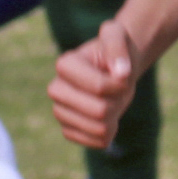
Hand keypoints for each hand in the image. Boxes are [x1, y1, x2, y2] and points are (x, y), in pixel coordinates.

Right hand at [48, 18, 140, 150]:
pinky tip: (107, 118)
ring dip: (115, 116)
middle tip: (116, 91)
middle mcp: (56, 89)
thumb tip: (122, 73)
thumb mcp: (119, 35)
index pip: (100, 87)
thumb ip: (118, 46)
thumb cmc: (116, 51)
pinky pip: (97, 142)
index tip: (121, 74)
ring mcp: (59, 112)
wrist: (114, 70)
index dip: (119, 85)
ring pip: (99, 129)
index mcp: (65, 65)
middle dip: (117, 102)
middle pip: (99, 111)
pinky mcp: (68, 130)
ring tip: (111, 102)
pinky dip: (110, 132)